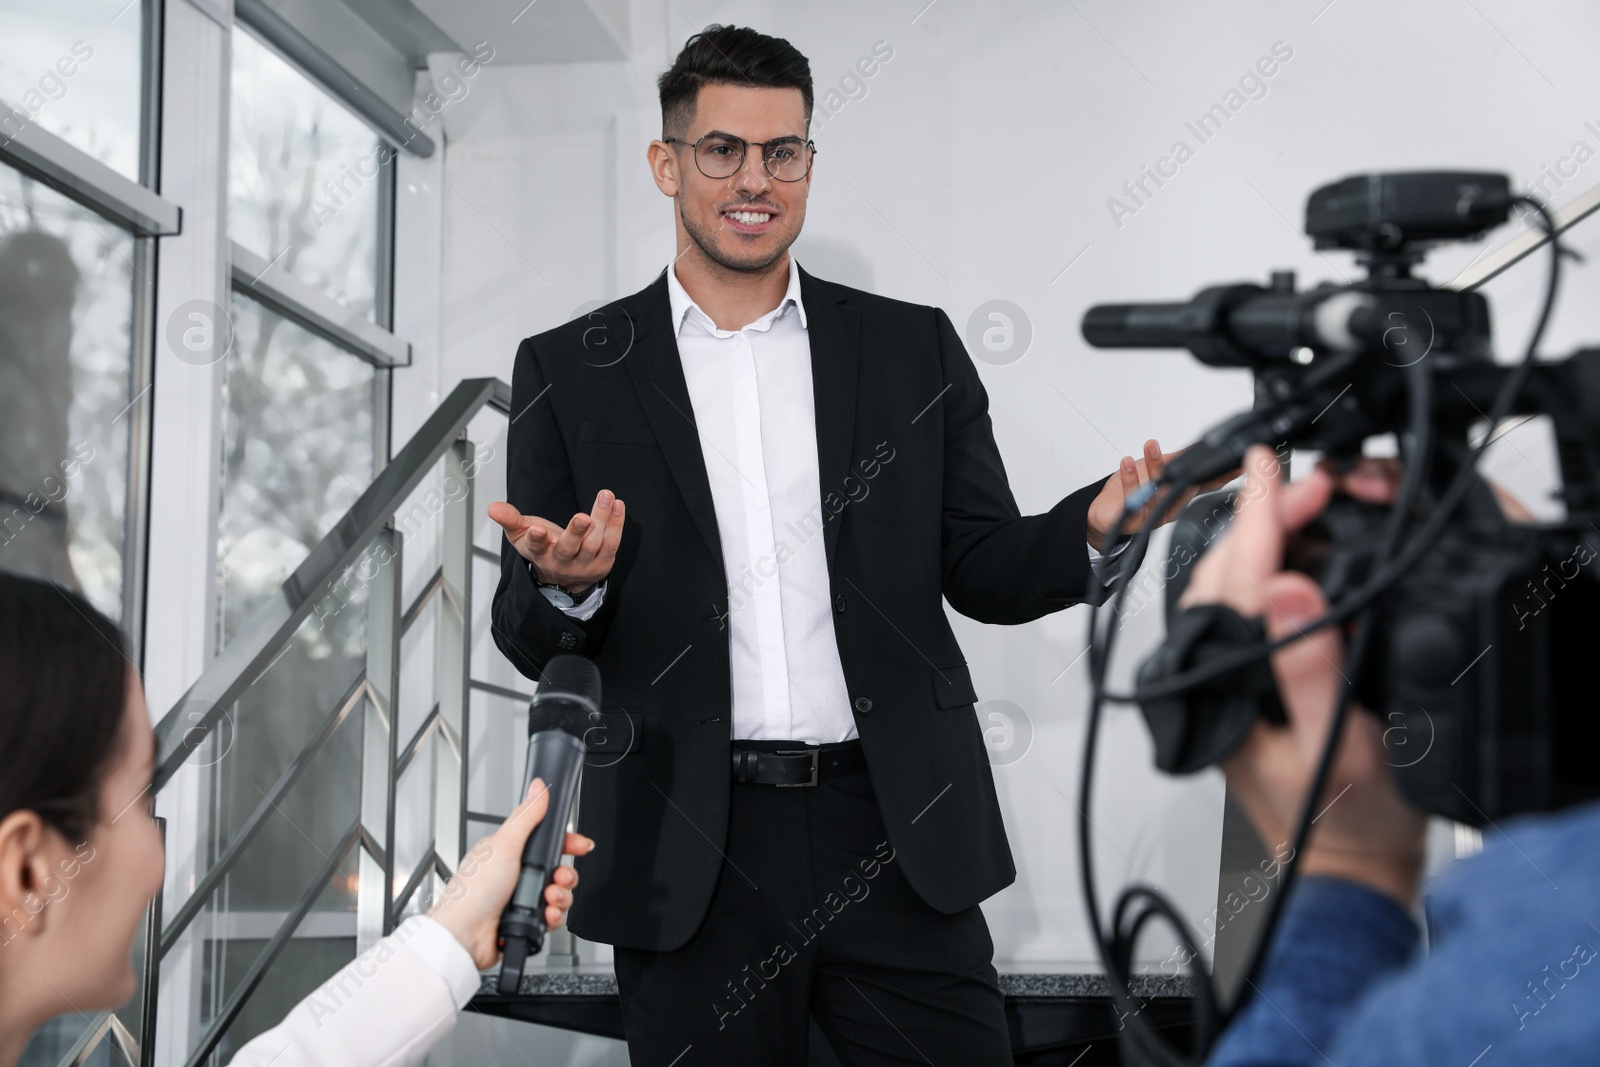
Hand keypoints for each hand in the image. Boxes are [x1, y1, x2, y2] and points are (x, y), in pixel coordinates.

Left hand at [427, 777, 596, 969]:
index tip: (579, 845)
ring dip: (560, 896)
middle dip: (565, 874)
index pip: (548, 841)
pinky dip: (553, 916)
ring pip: (559, 893)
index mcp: (509, 852)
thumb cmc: (473, 891)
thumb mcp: (504, 845)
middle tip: (559, 876)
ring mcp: (522, 898)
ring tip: (549, 898)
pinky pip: (553, 916)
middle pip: (558, 868)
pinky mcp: (527, 920)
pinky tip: (545, 914)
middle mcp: (516, 875)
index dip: (567, 843)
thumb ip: (526, 816)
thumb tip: (538, 787)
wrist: (465, 935)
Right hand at [488, 489, 623, 595]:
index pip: (536, 547)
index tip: (537, 529)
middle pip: (569, 548)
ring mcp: (583, 564)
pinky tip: (617, 505)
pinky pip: (611, 543)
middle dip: (576, 532)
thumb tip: (492, 507)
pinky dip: (616, 524)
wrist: (564, 577)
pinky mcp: (603, 563)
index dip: (537, 538)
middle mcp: (561, 561)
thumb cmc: (542, 547)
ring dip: (602, 518)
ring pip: (594, 543)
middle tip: (583, 518)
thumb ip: (510, 519)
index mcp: (540, 553)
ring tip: (606, 496)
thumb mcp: (521, 535)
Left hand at [1085, 439, 1233, 551]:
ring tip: (1150, 446)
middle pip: (1185, 490)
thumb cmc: (1132, 491)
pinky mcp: (1132, 518)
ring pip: (1159, 492)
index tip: (1236, 466)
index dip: (1223, 476)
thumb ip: (1178, 460)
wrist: (1105, 512)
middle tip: (1190, 455)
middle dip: (1190, 472)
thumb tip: (1200, 448)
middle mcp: (1169, 506)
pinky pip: (1133, 497)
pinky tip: (1127, 463)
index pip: (1206, 485)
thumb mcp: (1158, 469)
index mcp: (1179, 495)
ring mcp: (1152, 513)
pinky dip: (1130, 478)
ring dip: (1155, 466)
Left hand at [1179, 446, 1426, 906]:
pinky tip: (1285, 555)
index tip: (1272, 463)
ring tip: (1294, 503)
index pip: (1239, 579)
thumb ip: (1307, 670)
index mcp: (1228, 681)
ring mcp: (1226, 676)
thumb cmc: (1340, 816)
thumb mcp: (1332, 744)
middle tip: (1304, 479)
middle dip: (1260, 516)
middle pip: (1225, 573)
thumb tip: (1287, 589)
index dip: (1259, 514)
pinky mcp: (1245, 680)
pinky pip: (1242, 610)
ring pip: (1226, 587)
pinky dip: (1262, 571)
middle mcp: (1215, 674)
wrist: (1345, 864)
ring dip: (1257, 539)